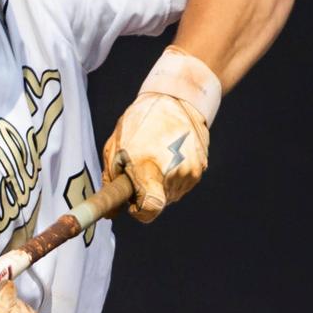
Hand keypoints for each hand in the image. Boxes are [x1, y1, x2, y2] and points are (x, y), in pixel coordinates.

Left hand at [101, 92, 209, 222]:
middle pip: (159, 203)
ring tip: (155, 157)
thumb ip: (111, 182)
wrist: (176, 99)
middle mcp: (175, 173)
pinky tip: (168, 155)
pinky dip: (173, 176)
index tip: (133, 203)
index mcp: (150, 168)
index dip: (139, 212)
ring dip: (160, 185)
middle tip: (140, 170)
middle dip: (146, 193)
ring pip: (171, 195)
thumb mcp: (115, 148)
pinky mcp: (201, 168)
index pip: (151, 210)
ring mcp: (191, 171)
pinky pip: (182, 184)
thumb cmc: (139, 122)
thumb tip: (111, 213)